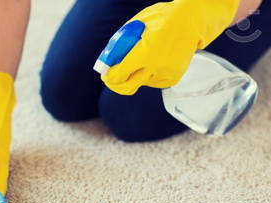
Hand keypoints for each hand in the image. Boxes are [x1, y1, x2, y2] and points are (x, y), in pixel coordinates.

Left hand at [102, 0, 240, 94]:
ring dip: (134, 75)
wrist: (192, 21)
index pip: (118, 74)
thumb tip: (107, 61)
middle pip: (127, 88)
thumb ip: (119, 45)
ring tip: (141, 58)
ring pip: (139, 84)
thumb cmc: (161, 19)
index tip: (105, 74)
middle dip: (116, 84)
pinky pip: (152, 82)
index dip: (109, 76)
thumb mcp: (135, 26)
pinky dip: (148, 75)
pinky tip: (154, 61)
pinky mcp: (172, 78)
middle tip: (112, 78)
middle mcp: (155, 66)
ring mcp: (165, 74)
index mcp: (144, 52)